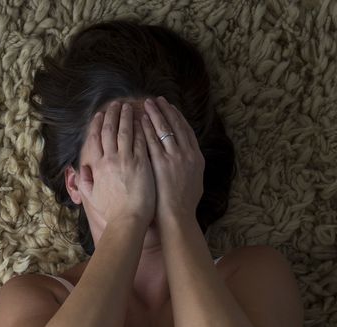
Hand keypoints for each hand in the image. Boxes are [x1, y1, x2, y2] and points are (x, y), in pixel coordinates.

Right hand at [76, 101, 155, 229]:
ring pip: (126, 132)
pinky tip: (143, 120)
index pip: (96, 139)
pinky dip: (141, 129)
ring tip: (129, 106)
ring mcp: (127, 160)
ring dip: (127, 117)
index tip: (99, 114)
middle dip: (112, 115)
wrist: (127, 220)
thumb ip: (84, 181)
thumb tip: (81, 169)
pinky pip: (141, 141)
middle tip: (116, 104)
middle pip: (110, 131)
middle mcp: (111, 160)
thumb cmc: (111, 212)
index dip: (97, 125)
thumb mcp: (92, 197)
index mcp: (98, 167)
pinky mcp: (142, 163)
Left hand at [141, 97, 204, 221]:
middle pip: (175, 125)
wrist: (177, 216)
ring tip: (146, 104)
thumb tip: (189, 160)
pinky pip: (151, 141)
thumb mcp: (195, 182)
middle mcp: (186, 154)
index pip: (186, 131)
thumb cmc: (184, 205)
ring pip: (163, 130)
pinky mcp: (159, 163)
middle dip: (165, 111)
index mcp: (196, 157)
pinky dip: (146, 129)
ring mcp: (173, 157)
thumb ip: (191, 168)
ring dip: (155, 115)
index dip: (178, 117)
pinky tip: (139, 120)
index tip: (171, 108)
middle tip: (157, 100)